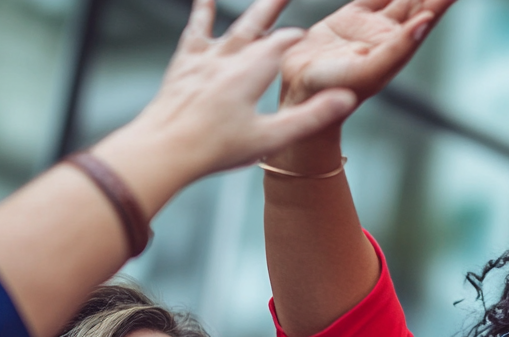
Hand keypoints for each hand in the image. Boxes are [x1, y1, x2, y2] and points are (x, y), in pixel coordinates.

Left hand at [108, 0, 358, 181]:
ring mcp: (204, 59)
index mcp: (251, 73)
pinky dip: (201, 12)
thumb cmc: (215, 148)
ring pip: (231, 24)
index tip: (307, 37)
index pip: (283, 43)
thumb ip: (310, 117)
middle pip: (257, 23)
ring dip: (248, 9)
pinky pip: (194, 31)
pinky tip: (203, 0)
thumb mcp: (271, 137)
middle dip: (274, 7)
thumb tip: (345, 99)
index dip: (297, 38)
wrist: (163, 149)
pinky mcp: (184, 65)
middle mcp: (228, 58)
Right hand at [278, 0, 458, 110]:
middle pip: (418, 0)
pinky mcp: (354, 16)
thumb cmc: (336, 90)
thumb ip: (398, 48)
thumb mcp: (370, 71)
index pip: (429, 13)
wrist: (302, 91)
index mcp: (402, 46)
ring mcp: (374, 24)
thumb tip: (426, 22)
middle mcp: (392, 34)